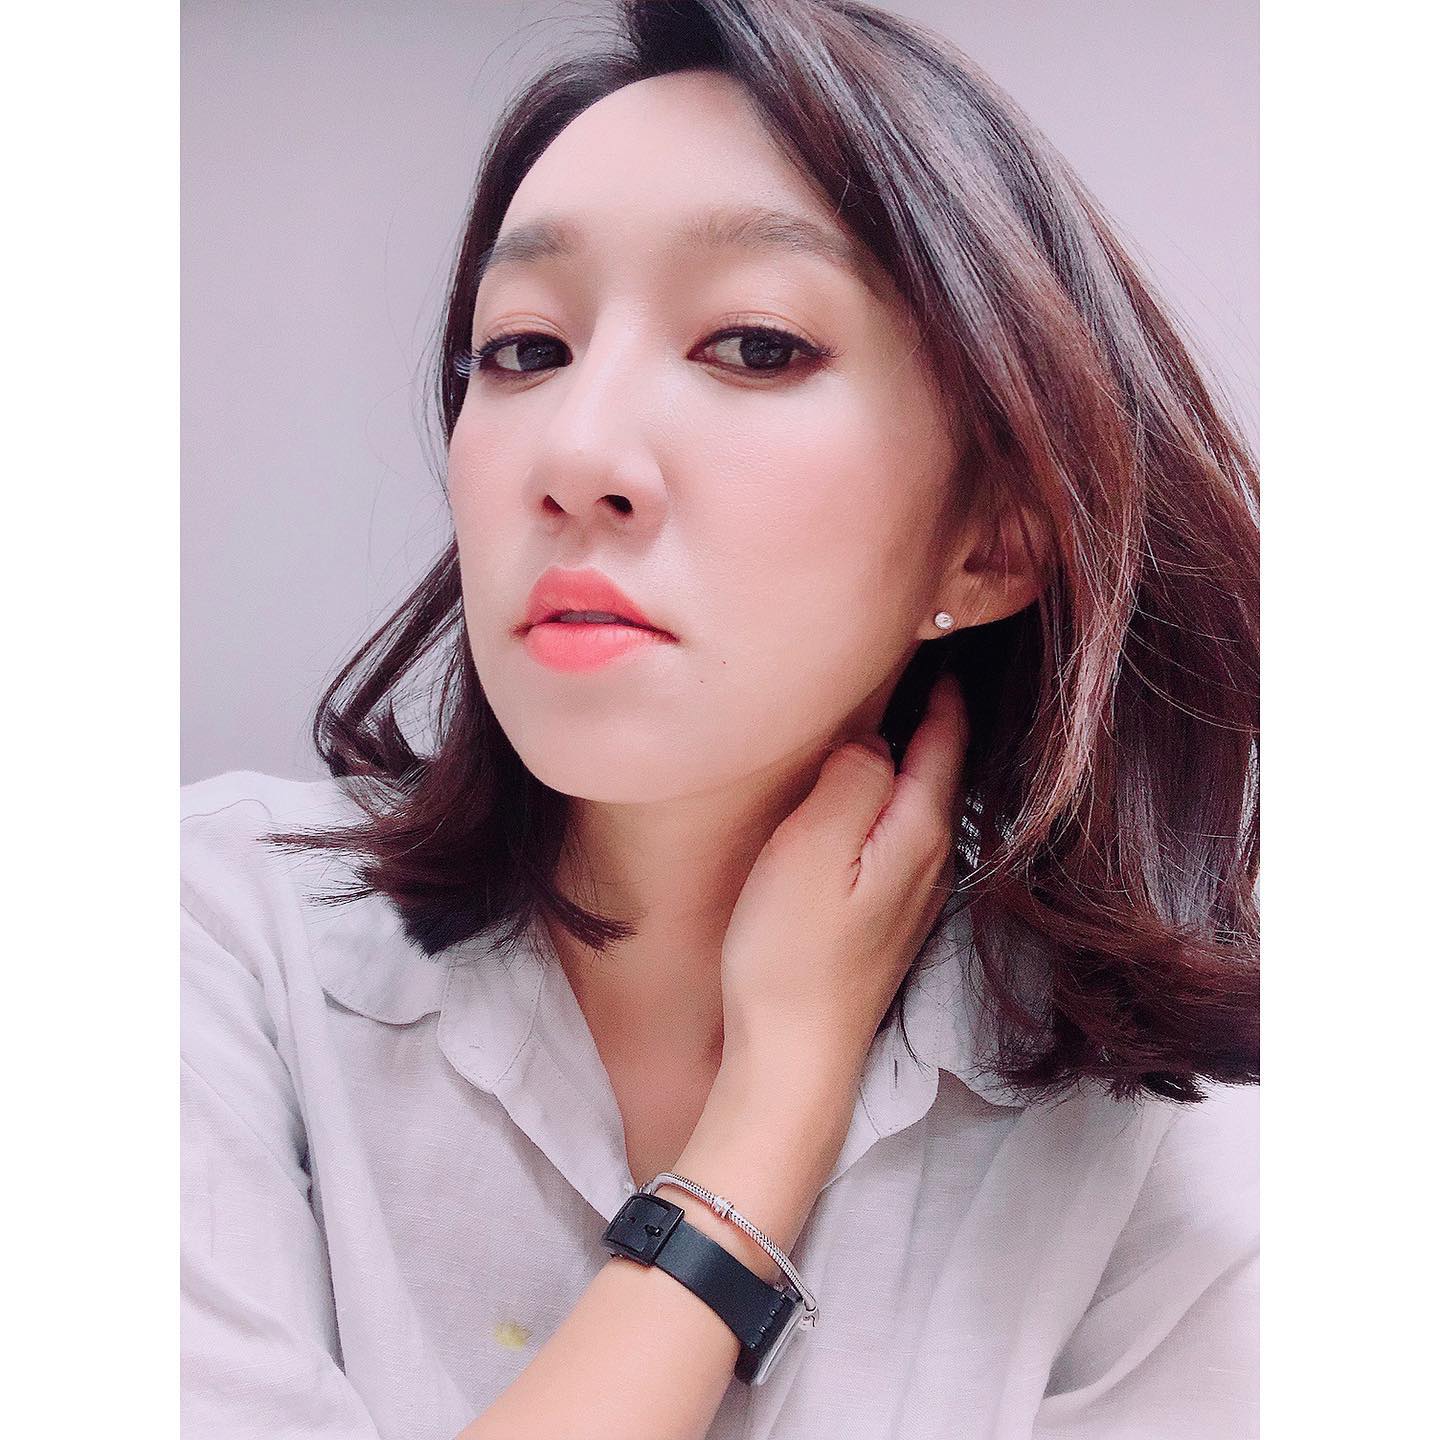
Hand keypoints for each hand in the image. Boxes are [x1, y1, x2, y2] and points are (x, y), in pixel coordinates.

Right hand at [717, 672, 968, 1082]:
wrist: (793, 1058)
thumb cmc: (791, 955)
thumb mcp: (811, 849)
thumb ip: (850, 779)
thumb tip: (873, 737)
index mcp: (920, 831)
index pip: (945, 736)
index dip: (938, 684)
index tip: (926, 637)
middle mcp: (932, 860)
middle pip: (940, 766)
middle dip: (926, 712)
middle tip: (899, 659)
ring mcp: (913, 895)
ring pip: (919, 801)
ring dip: (907, 755)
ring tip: (878, 711)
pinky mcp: (885, 920)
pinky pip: (898, 835)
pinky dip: (887, 799)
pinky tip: (858, 795)